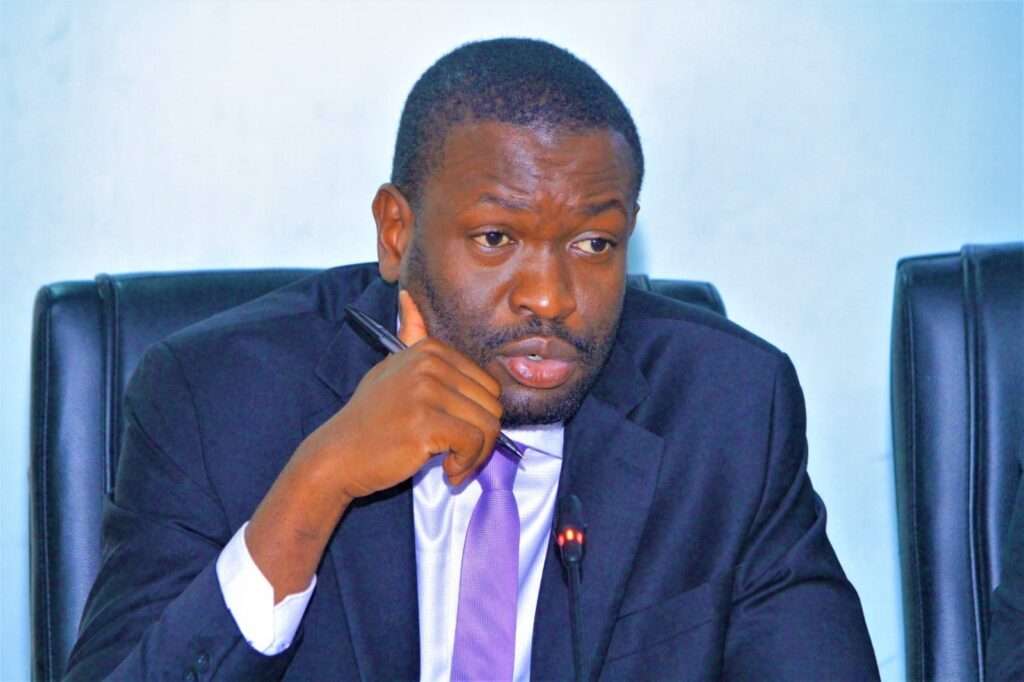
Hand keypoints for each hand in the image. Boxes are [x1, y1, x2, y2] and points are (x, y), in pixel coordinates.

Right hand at [299, 289, 503, 499]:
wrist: (337, 454)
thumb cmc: (371, 418)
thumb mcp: (391, 368)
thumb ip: (410, 336)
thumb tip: (407, 293)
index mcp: (430, 350)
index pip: (487, 385)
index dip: (479, 416)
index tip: (458, 435)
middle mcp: (430, 364)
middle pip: (492, 404)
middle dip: (482, 438)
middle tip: (459, 456)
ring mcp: (427, 392)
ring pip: (488, 425)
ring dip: (476, 455)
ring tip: (454, 465)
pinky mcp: (427, 423)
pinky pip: (474, 443)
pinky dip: (466, 464)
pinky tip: (448, 471)